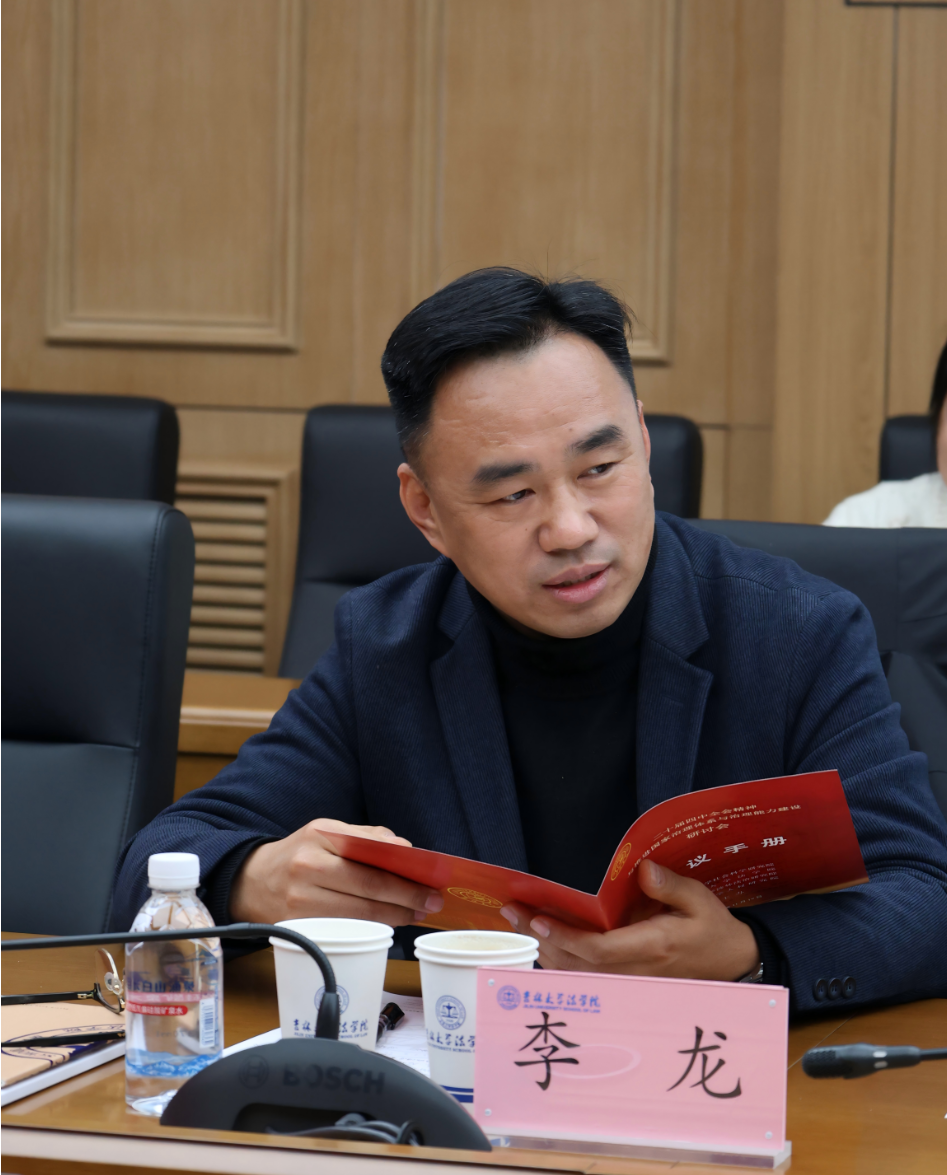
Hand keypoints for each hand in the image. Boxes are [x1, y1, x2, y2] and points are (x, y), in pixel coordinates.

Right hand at [229, 818, 443, 926]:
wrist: (252, 881)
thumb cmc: (300, 854)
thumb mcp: (327, 833)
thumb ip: (366, 837)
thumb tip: (406, 849)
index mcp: (319, 835)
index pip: (368, 854)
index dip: (402, 870)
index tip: (430, 878)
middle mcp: (307, 866)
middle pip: (367, 887)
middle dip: (406, 897)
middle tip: (431, 902)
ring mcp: (300, 900)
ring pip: (359, 913)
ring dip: (393, 916)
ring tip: (415, 914)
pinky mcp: (298, 927)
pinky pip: (344, 929)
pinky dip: (370, 927)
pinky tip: (387, 923)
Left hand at [499, 860, 759, 980]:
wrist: (731, 965)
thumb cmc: (713, 929)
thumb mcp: (701, 900)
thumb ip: (672, 887)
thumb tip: (643, 870)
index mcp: (654, 948)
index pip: (599, 951)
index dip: (566, 938)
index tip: (540, 919)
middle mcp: (636, 972)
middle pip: (576, 964)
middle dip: (541, 940)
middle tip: (512, 913)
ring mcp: (629, 984)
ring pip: (575, 975)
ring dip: (544, 950)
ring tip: (519, 921)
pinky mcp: (625, 986)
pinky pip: (584, 978)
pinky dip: (558, 960)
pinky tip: (540, 940)